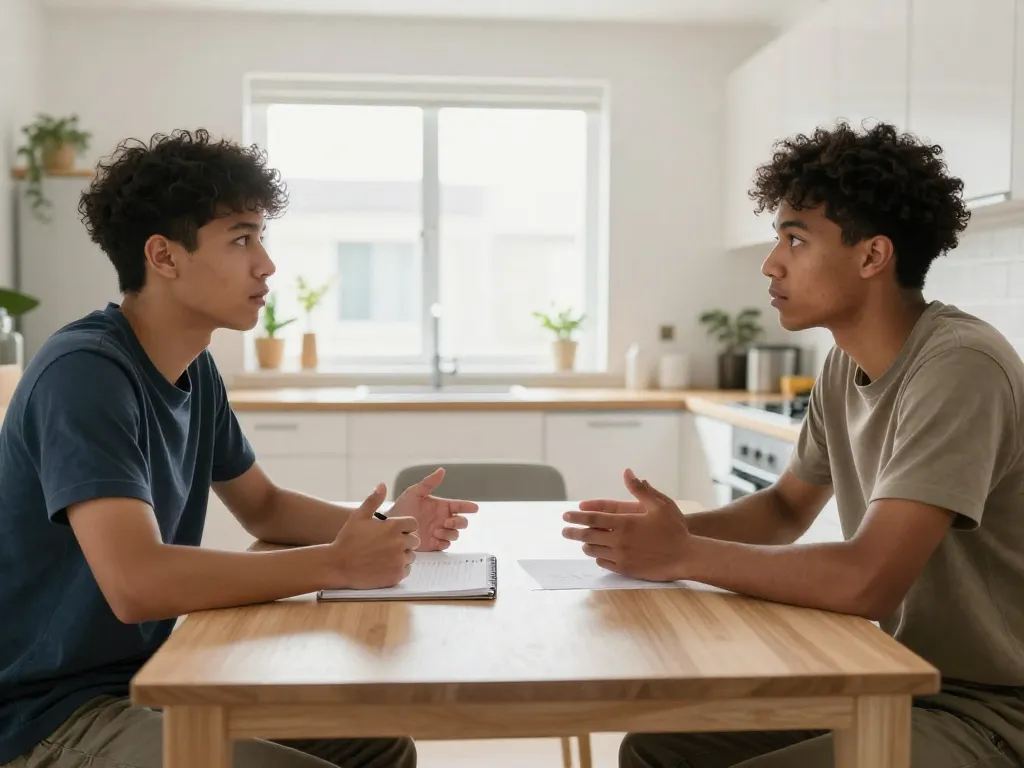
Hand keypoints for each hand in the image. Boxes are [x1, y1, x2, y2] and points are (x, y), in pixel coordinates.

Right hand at [326, 484, 419, 588]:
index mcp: (393, 527)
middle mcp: (399, 543)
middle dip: (404, 541)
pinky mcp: (396, 575)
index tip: (394, 532)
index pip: (413, 524)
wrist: (337, 565)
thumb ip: (373, 500)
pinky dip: (398, 569)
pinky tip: (385, 566)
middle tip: (388, 545)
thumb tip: (382, 485)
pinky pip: (406, 570)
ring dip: (402, 555)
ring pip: (411, 556)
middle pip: (415, 540)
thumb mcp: (359, 516)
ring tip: (385, 556)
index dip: (404, 527)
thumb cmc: (347, 540)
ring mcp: (398, 560)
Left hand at [388, 468, 478, 550]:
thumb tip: (442, 470)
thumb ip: (429, 482)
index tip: (474, 508)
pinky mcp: (433, 544)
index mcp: (441, 507)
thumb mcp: (415, 492)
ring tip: (436, 531)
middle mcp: (442, 519)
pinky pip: (445, 545)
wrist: (390, 526)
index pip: (459, 506)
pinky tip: (435, 538)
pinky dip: (443, 542)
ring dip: (449, 533)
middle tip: (448, 521)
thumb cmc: (402, 507)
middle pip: (461, 522)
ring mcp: (439, 532)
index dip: (468, 507)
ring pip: (455, 534)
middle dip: (459, 522)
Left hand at [562, 469, 690, 581]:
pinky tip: (599, 553)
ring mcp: (622, 557)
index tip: (566, 516)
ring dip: (586, 545)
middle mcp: (619, 541)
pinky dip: (598, 557)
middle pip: (588, 536)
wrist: (687, 557)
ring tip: (583, 542)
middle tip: (564, 531)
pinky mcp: (626, 570)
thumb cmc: (674, 529)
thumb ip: (640, 489)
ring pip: (594, 551)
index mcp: (625, 523)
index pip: (593, 518)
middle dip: (573, 533)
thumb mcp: (660, 504)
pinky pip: (604, 563)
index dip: (577, 516)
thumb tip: (627, 471)